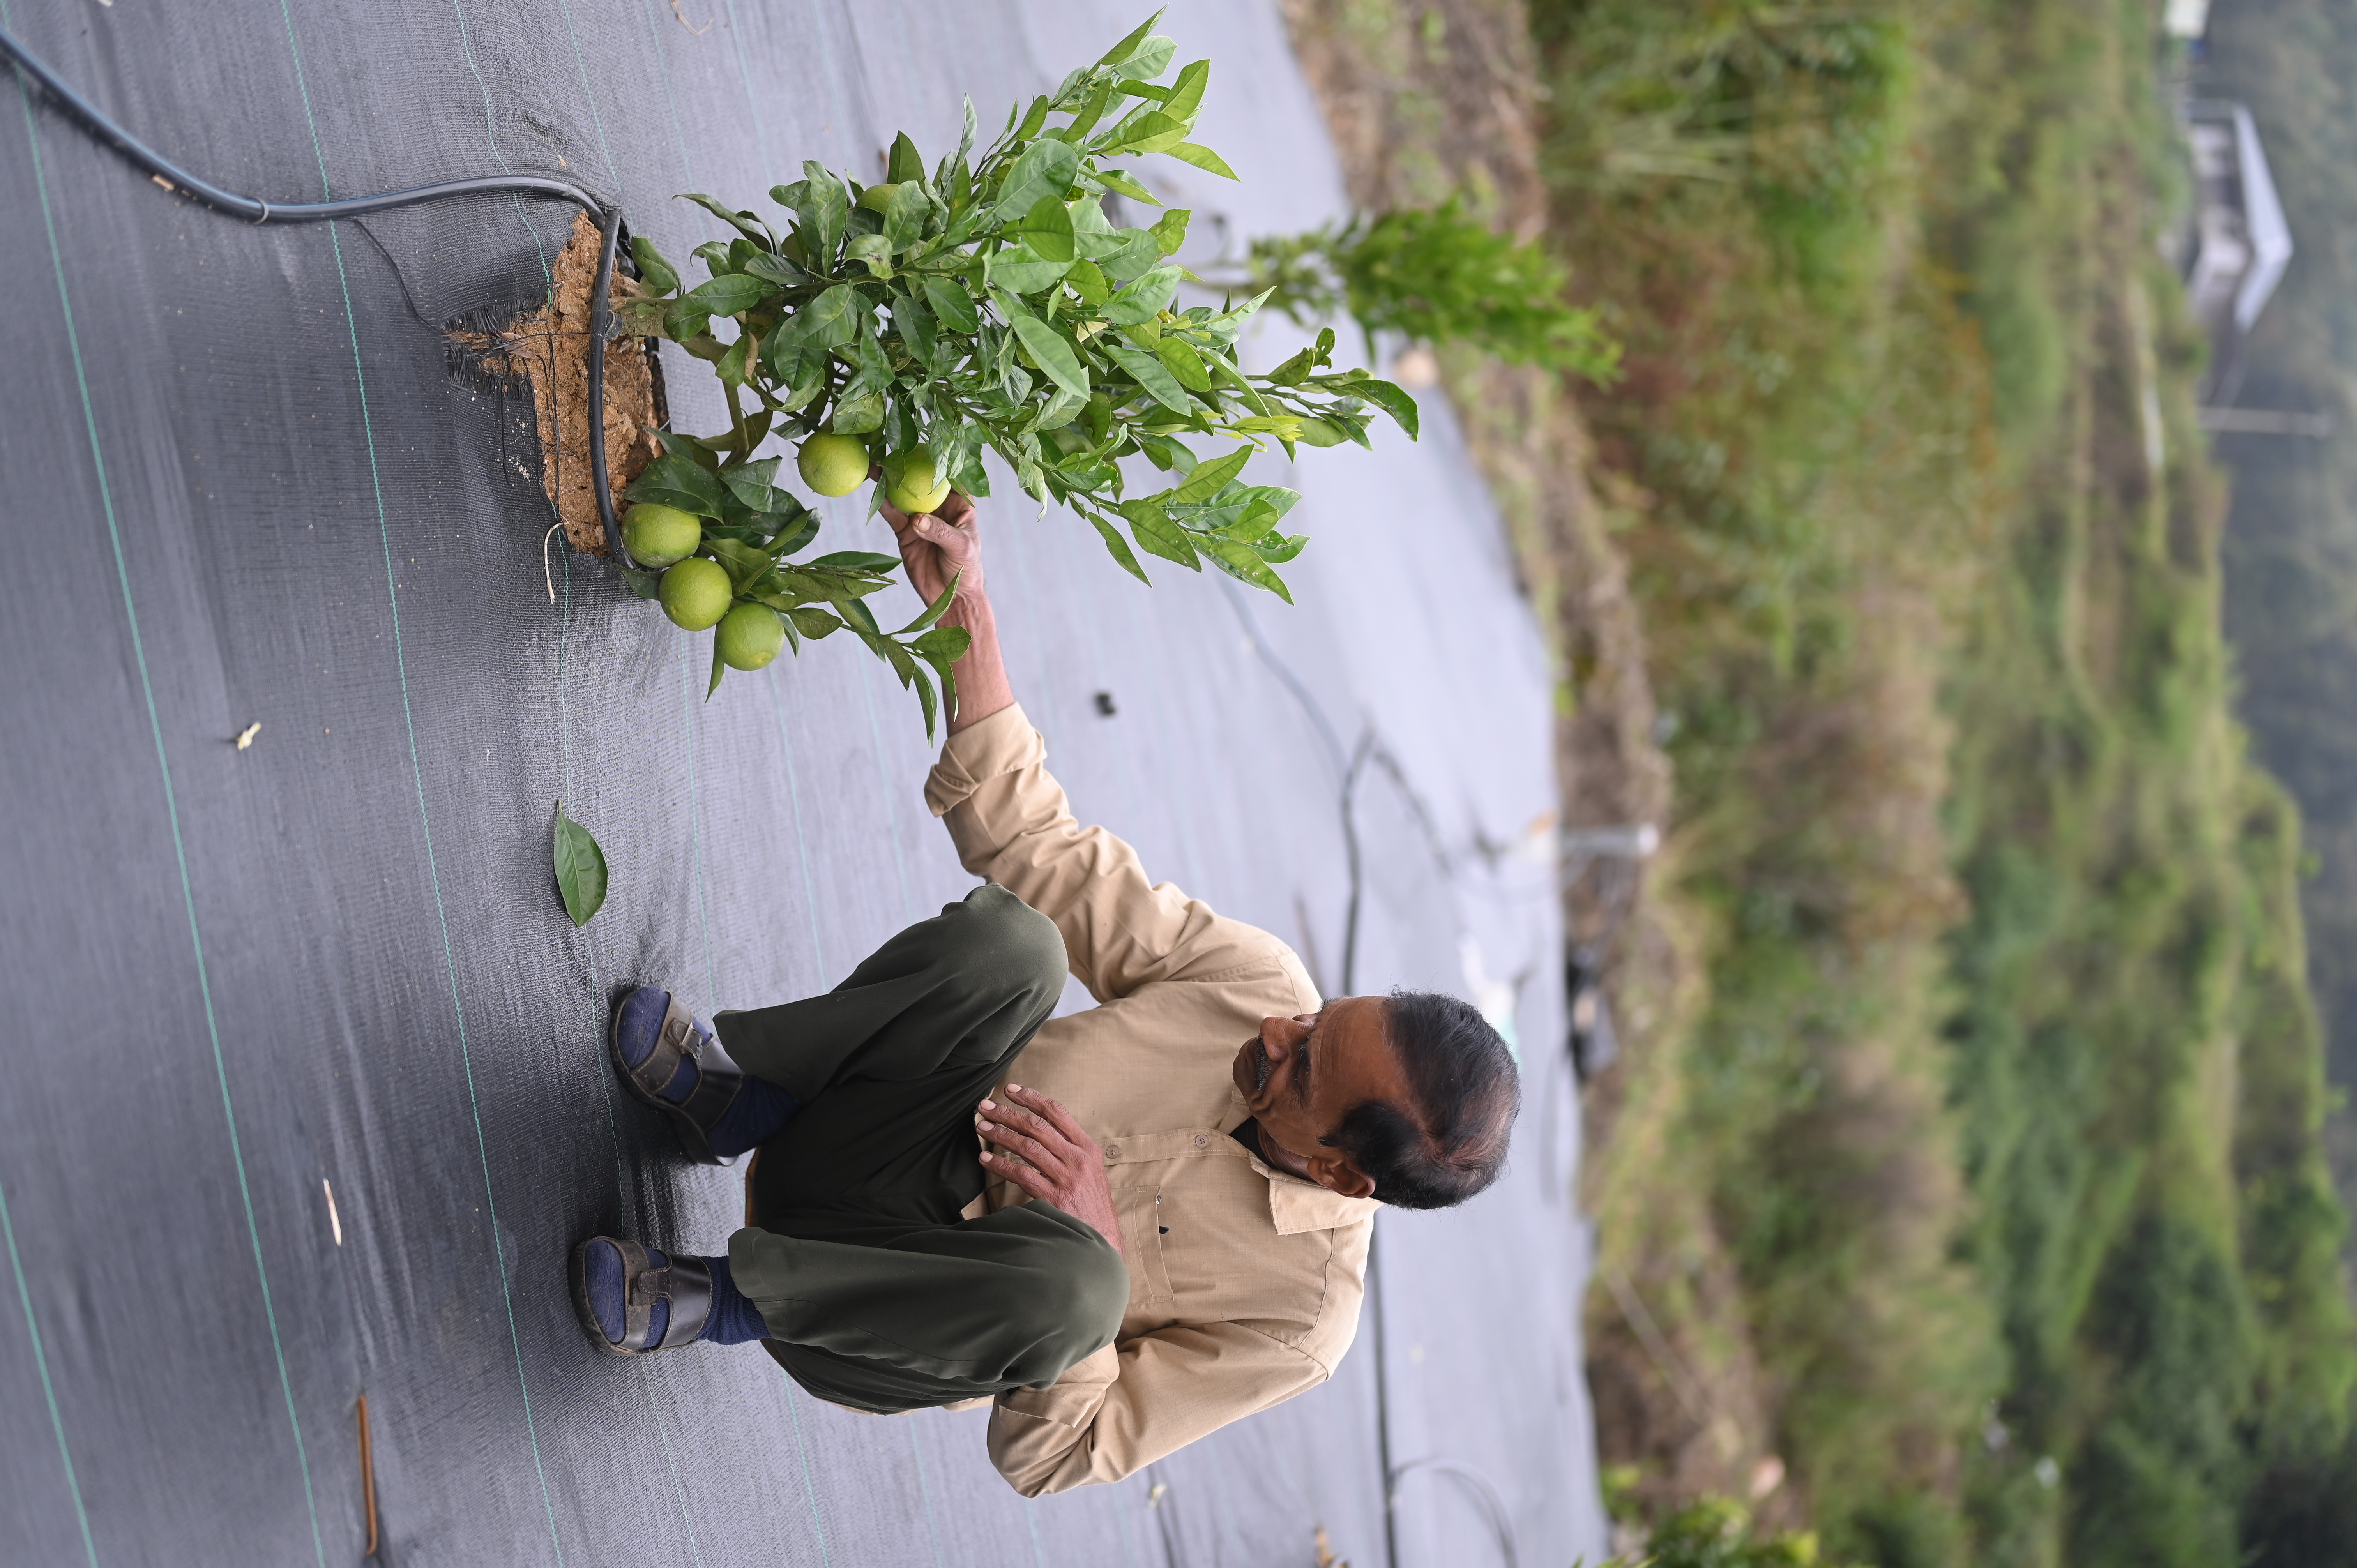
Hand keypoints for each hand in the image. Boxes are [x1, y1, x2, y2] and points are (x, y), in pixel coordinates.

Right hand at [876, 473, 1012, 733]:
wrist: (952, 599)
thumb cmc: (967, 571)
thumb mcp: (960, 549)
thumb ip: (940, 533)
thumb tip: (918, 519)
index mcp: (959, 503)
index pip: (944, 475)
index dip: (929, 459)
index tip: (913, 445)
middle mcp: (939, 506)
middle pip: (918, 480)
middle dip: (903, 465)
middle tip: (886, 450)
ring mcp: (920, 517)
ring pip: (901, 494)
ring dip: (887, 481)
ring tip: (873, 465)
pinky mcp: (905, 531)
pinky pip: (891, 513)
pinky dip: (880, 502)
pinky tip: (870, 489)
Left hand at [975, 1084, 1124, 1257]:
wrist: (1103, 1241)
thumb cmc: (1093, 1206)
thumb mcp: (1091, 1172)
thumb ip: (1070, 1151)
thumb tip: (1040, 1131)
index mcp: (1087, 1148)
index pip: (1057, 1112)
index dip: (1032, 1097)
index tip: (1011, 1089)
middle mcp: (1077, 1159)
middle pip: (1037, 1126)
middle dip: (1008, 1112)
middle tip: (986, 1105)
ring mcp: (1066, 1179)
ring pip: (1027, 1147)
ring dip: (1001, 1134)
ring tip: (982, 1126)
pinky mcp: (1053, 1199)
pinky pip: (1022, 1175)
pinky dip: (1001, 1164)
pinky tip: (986, 1158)